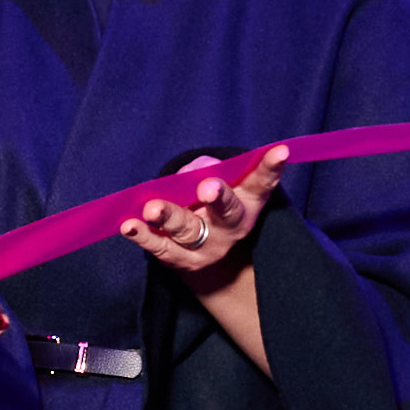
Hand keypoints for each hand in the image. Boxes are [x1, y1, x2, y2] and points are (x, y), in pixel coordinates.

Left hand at [119, 149, 274, 281]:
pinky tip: (129, 225)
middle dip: (218, 198)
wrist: (202, 243)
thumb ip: (205, 168)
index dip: (271, 166)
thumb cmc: (210, 198)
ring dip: (170, 217)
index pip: (262, 182)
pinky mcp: (179, 259)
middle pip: (226, 213)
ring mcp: (205, 247)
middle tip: (207, 187)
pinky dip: (143, 236)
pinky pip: (159, 247)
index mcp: (248, 202)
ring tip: (154, 208)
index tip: (280, 150)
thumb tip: (188, 175)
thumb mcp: (217, 177)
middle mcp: (231, 227)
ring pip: (188, 231)